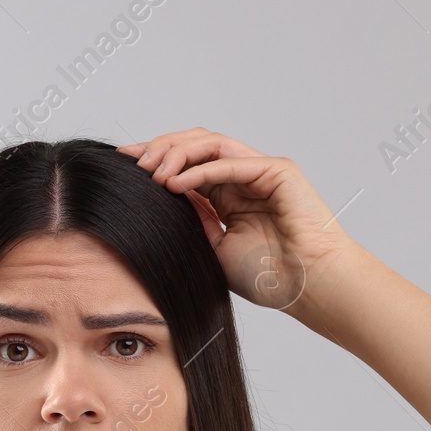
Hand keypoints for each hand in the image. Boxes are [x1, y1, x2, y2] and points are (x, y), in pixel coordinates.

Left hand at [117, 127, 351, 309]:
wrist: (308, 287)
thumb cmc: (269, 277)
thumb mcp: (213, 247)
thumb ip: (192, 219)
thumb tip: (161, 195)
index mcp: (228, 194)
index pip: (186, 164)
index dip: (154, 159)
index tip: (122, 165)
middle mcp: (242, 176)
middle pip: (194, 144)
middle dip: (159, 148)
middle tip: (132, 163)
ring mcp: (261, 170)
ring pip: (210, 143)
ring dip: (176, 153)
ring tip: (152, 172)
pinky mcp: (277, 171)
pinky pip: (231, 161)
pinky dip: (200, 169)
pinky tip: (175, 183)